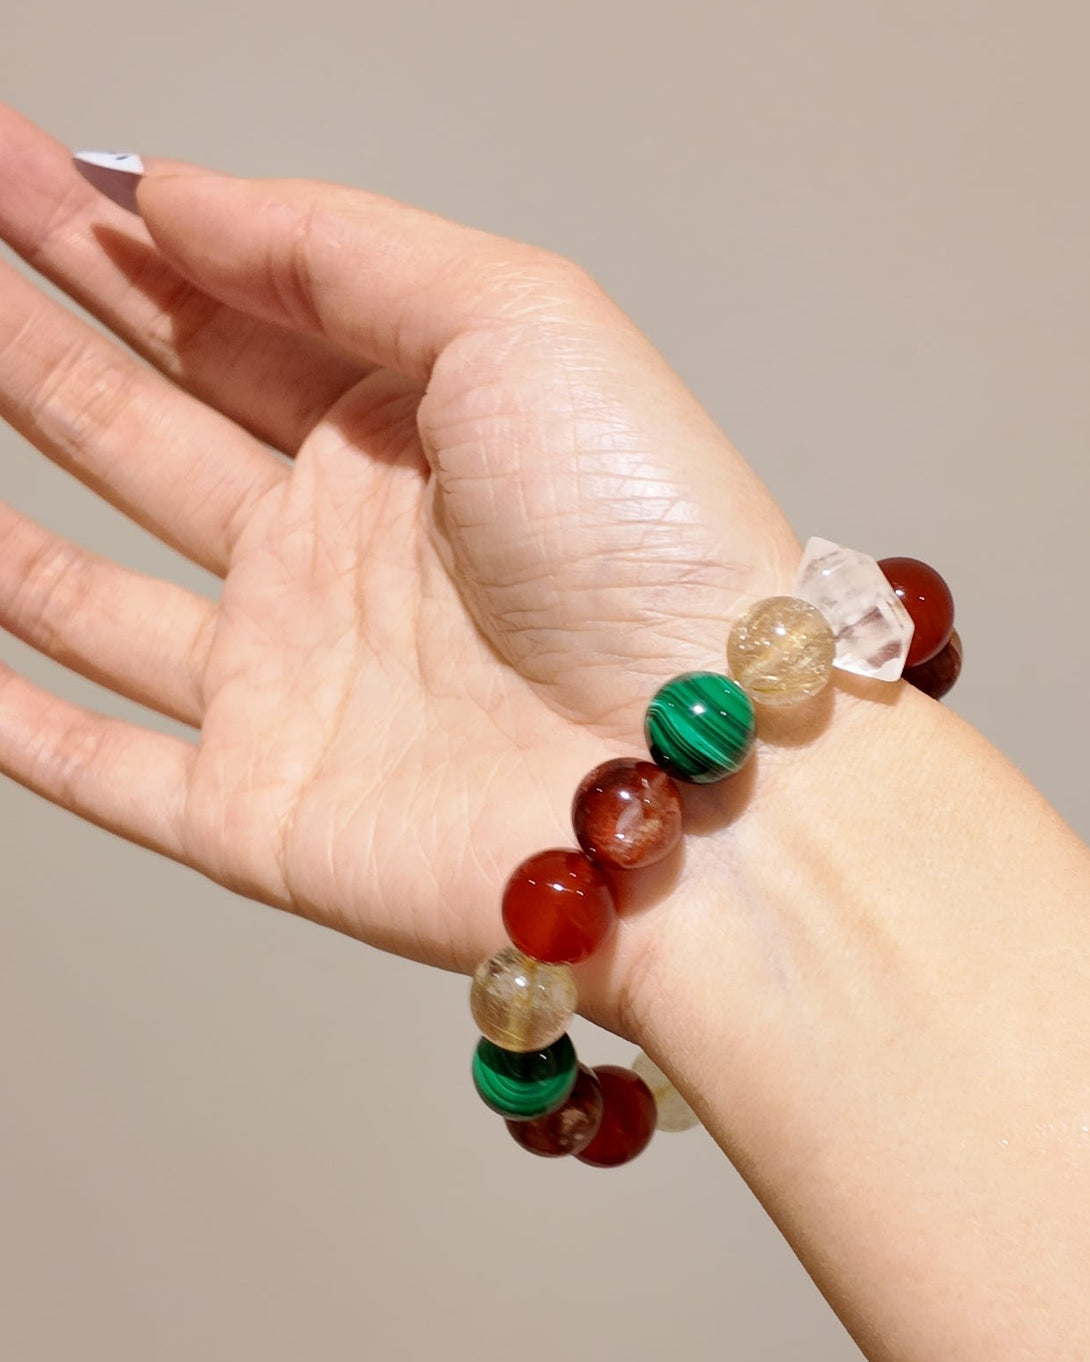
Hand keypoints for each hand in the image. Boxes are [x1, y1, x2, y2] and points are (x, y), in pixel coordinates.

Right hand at [0, 105, 795, 1033]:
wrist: (701, 765)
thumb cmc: (648, 539)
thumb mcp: (516, 320)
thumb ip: (340, 248)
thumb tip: (174, 193)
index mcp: (401, 437)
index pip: (219, 317)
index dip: (106, 239)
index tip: (11, 166)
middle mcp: (334, 557)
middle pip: (136, 429)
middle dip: (30, 338)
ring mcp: (287, 686)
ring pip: (86, 590)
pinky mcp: (259, 810)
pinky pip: (102, 765)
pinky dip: (19, 719)